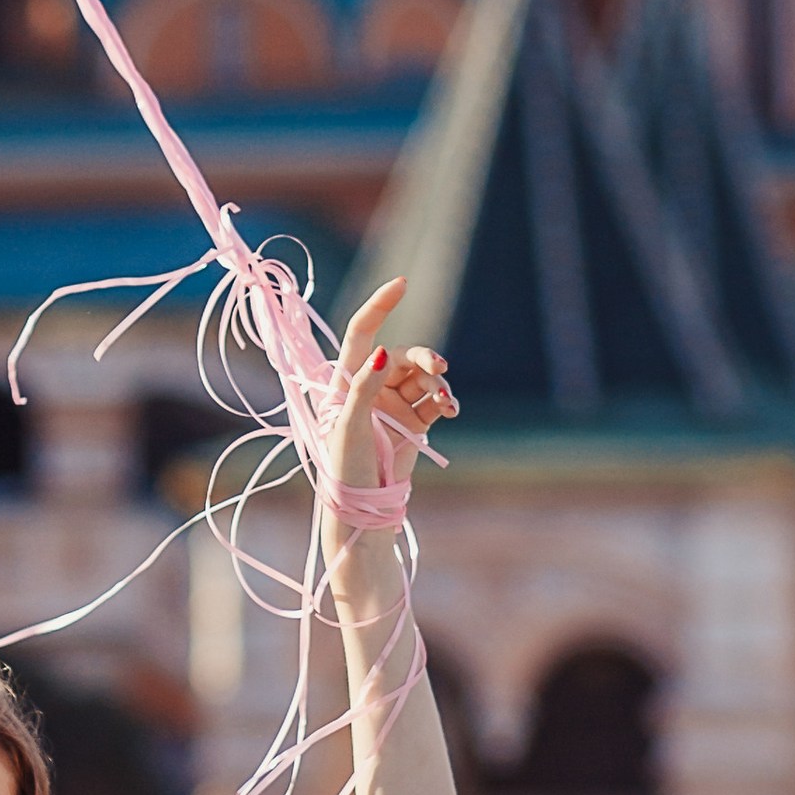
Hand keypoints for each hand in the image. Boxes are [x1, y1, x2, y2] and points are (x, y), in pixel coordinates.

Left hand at [321, 276, 455, 604]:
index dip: (380, 305)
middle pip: (402, 356)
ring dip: (438, 384)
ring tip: (446, 402)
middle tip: (440, 369)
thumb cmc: (344, 468)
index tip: (402, 283)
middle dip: (424, 359)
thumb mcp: (350, 427)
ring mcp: (393, 405)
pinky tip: (451, 409)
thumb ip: (365, 388)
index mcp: (343, 381)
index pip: (363, 332)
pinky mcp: (413, 423)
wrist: (363, 512)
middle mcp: (368, 388)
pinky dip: (445, 401)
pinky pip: (434, 401)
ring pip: (422, 378)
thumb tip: (385, 350)